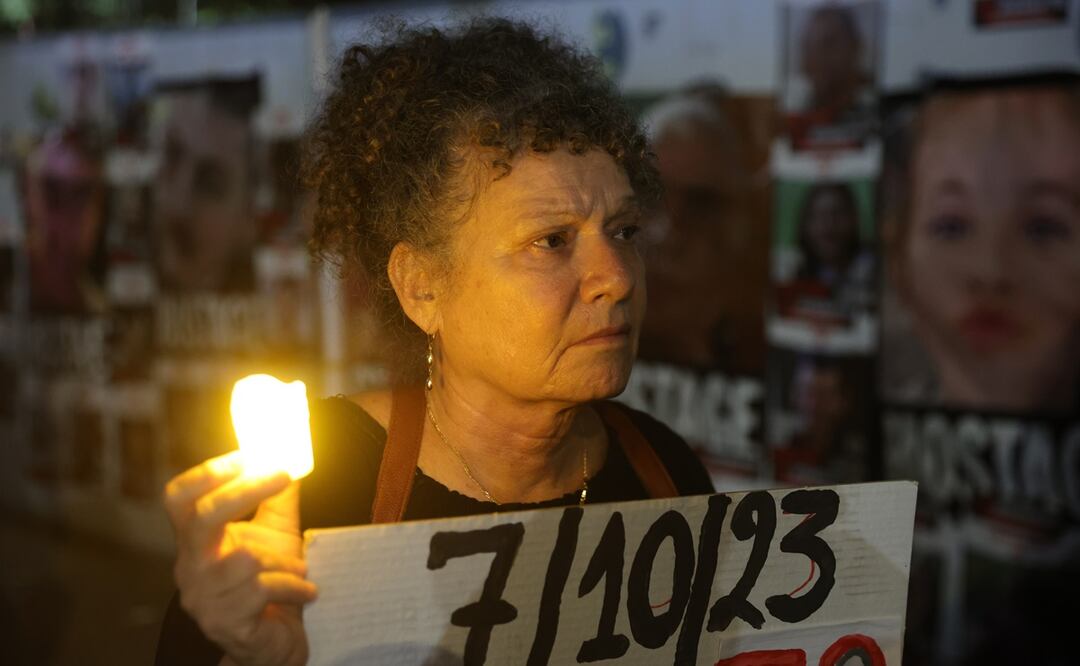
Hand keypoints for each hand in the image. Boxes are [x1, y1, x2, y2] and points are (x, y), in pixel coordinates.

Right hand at [163, 451, 315, 665]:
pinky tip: (307, 591)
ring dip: (282, 560)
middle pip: (203, 518)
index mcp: (196, 541)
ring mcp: (202, 598)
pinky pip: (263, 588)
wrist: (277, 641)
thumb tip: (292, 456)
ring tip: (298, 568)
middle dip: (245, 492)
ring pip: (245, 558)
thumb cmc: (273, 581)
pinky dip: (293, 585)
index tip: (244, 455)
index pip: (179, 499)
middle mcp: (189, 568)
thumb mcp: (276, 533)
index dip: (206, 474)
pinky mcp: (224, 622)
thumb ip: (278, 498)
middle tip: (282, 476)